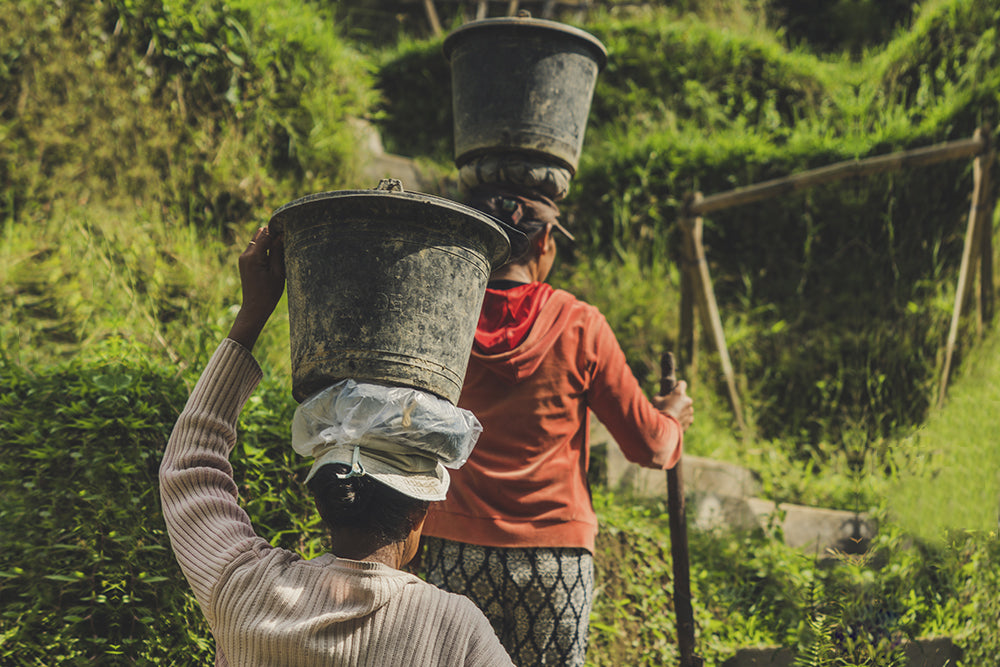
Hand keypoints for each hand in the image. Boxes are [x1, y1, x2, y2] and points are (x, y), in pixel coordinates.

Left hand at [228, 226, 284, 350]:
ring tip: (282, 247)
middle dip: (272, 234)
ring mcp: (243, 258)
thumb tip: (281, 235)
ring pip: (257, 241)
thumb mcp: (278, 272)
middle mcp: (245, 255)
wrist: (255, 308)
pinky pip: (254, 248)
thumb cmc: (269, 293)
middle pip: (260, 235)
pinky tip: (274, 255)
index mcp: (254, 257)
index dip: (278, 230)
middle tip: (286, 238)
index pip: (266, 235)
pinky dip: (264, 248)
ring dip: (268, 241)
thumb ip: (277, 252)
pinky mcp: (244, 262)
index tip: (290, 227)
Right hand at [653, 380, 693, 431]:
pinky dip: (683, 418)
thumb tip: (660, 394)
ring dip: (681, 409)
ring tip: (672, 415)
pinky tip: (675, 420)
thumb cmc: (659, 411)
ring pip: (686, 407)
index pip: (682, 383)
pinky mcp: (690, 420)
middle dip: (678, 400)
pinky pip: (687, 417)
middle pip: (684, 397)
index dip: (677, 386)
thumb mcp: (655, 399)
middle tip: (670, 405)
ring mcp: (690, 410)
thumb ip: (659, 394)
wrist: (664, 428)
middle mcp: (687, 400)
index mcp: (679, 393)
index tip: (674, 389)